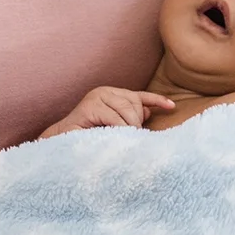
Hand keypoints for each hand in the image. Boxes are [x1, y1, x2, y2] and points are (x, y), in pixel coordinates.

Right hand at [39, 86, 175, 138]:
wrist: (62, 143)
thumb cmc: (89, 136)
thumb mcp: (115, 126)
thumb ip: (130, 117)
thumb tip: (148, 111)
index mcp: (111, 94)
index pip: (139, 96)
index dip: (156, 101)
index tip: (172, 107)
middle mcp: (104, 91)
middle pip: (135, 104)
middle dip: (137, 123)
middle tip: (130, 137)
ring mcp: (95, 97)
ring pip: (128, 111)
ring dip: (129, 128)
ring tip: (120, 138)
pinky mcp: (89, 107)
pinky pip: (115, 119)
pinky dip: (119, 130)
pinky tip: (113, 136)